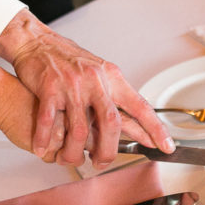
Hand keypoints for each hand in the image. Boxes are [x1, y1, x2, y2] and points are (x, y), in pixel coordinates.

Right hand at [0, 10, 173, 166]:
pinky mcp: (49, 88)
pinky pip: (49, 122)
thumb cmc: (70, 60)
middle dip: (108, 150)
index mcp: (112, 78)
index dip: (155, 129)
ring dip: (74, 151)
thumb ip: (117, 101)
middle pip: (111, 123)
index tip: (166, 147)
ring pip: (80, 129)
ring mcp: (72, 85)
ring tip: (70, 160)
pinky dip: (46, 139)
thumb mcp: (101, 75)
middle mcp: (95, 81)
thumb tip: (140, 127)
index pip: (140, 107)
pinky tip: (43, 149)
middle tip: (101, 162)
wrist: (38, 42)